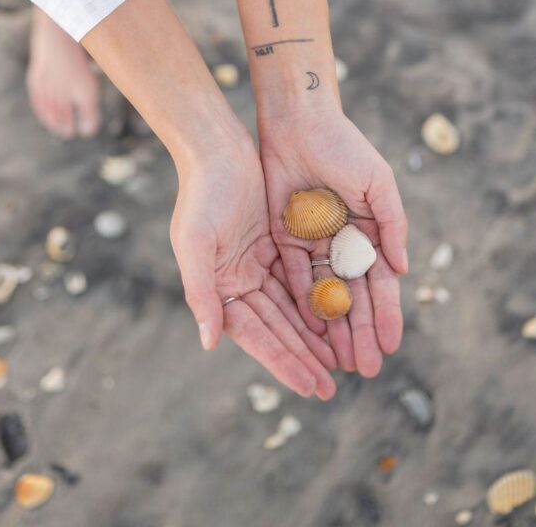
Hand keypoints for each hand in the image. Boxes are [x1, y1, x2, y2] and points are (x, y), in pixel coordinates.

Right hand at [170, 128, 336, 399]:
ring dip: (313, 334)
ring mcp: (257, 262)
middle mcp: (237, 280)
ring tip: (340, 362)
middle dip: (303, 357)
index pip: (256, 334)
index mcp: (216, 286)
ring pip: (292, 307)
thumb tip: (209, 342)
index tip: (309, 386)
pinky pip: (300, 278)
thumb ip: (201, 293)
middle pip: (277, 327)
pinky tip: (337, 318)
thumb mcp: (195, 242)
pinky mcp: (275, 242)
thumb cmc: (201, 193)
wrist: (217, 147)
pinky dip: (316, 299)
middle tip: (331, 387)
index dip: (282, 361)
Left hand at [259, 104, 407, 377]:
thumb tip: (403, 270)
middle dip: (359, 332)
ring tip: (339, 362)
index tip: (391, 345)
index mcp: (370, 230)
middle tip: (366, 369)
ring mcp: (313, 242)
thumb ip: (393, 224)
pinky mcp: (284, 237)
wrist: (298, 120)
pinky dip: (302, 303)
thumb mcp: (377, 183)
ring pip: (324, 294)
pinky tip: (309, 332)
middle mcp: (342, 241)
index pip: (379, 283)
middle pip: (352, 297)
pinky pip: (293, 276)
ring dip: (332, 328)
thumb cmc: (344, 145)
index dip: (385, 314)